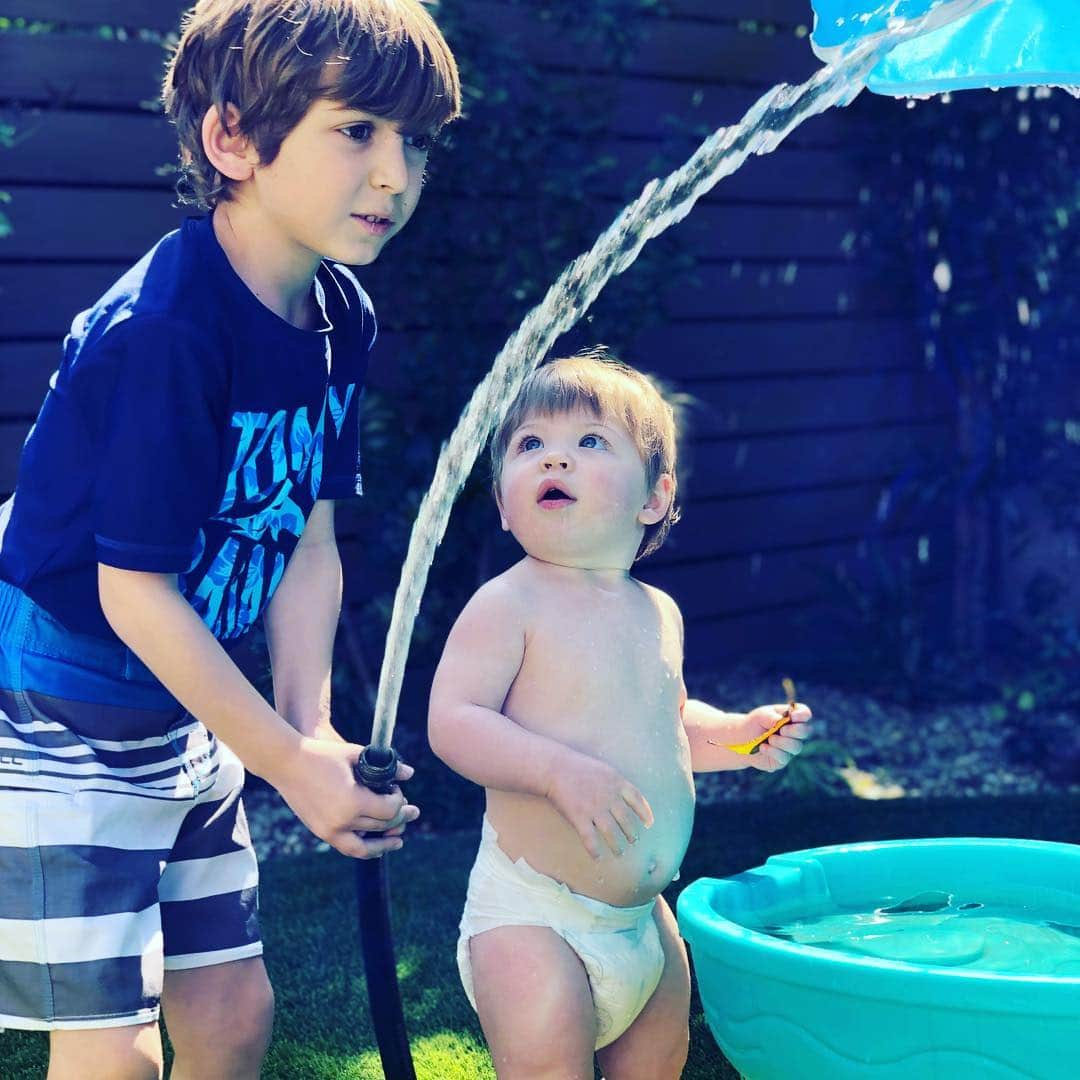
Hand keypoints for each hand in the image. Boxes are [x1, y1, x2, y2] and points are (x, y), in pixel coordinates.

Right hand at [274, 737, 419, 857]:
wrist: (286, 762)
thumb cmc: (322, 754)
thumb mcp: (355, 755)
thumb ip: (385, 766)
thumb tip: (410, 773)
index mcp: (353, 802)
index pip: (389, 811)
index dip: (399, 801)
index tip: (397, 790)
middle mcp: (342, 821)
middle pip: (381, 826)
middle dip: (399, 818)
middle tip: (411, 811)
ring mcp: (329, 831)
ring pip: (366, 846)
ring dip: (384, 843)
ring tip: (398, 841)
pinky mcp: (321, 832)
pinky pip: (348, 848)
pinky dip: (363, 848)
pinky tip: (374, 845)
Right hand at [546, 751, 653, 858]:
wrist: (555, 767)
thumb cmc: (578, 767)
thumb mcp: (604, 769)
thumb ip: (616, 783)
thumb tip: (627, 797)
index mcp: (617, 782)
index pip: (638, 801)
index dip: (645, 814)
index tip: (648, 824)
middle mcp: (609, 797)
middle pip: (627, 820)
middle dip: (632, 834)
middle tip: (633, 841)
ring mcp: (594, 808)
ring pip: (612, 833)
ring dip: (618, 845)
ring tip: (620, 852)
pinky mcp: (579, 817)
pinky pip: (590, 839)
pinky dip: (595, 850)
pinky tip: (598, 857)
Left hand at [747, 702, 812, 772]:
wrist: (742, 739)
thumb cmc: (755, 723)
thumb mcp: (760, 715)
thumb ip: (771, 717)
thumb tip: (780, 721)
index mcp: (792, 717)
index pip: (805, 714)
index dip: (802, 715)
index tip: (792, 716)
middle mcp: (795, 733)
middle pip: (806, 731)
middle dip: (795, 730)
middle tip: (781, 730)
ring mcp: (790, 747)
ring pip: (796, 746)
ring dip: (782, 742)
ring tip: (769, 738)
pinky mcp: (782, 760)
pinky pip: (784, 757)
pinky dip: (772, 751)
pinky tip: (763, 747)